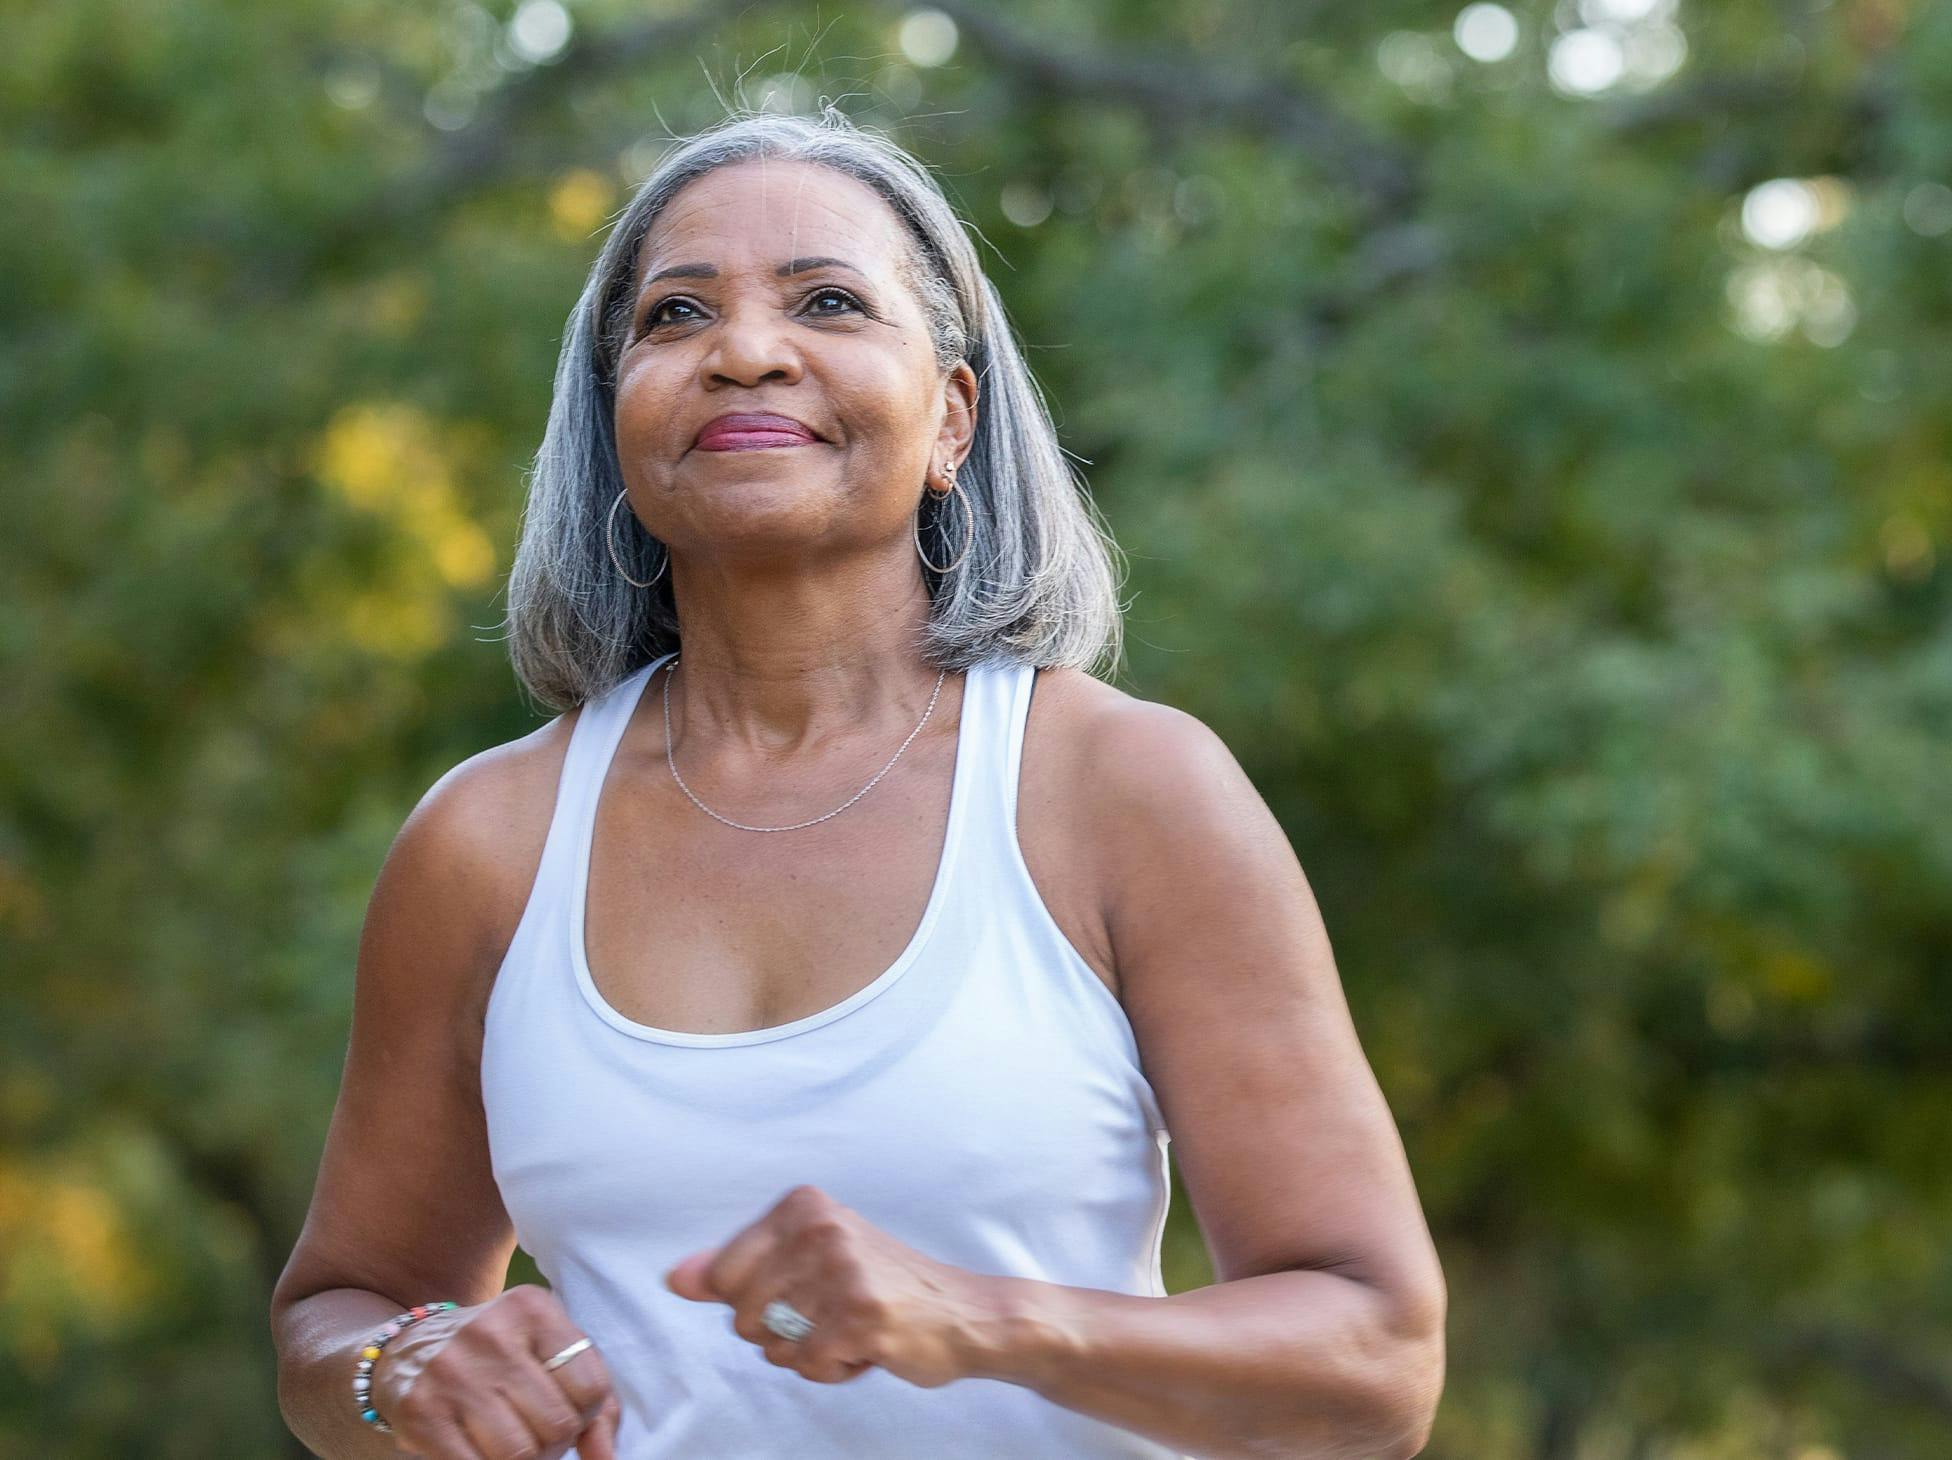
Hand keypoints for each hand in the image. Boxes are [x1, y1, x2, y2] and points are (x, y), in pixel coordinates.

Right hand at [372, 1285, 622, 1458]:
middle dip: (555, 1444)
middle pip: (557, 1425)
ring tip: (513, 1444)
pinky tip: (481, 1450)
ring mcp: (453, 1373)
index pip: (591, 1387)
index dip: (586, 1416)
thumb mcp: (550, 1354)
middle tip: (537, 1435)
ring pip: (518, 1453)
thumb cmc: (500, 1356)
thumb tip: (605, 1458)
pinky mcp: (421, 1411)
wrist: (410, 1349)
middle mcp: (492, 1334)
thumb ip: (595, 1401)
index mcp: (533, 1309)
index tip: (568, 1413)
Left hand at [664, 1184, 1007, 1389]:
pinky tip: (867, 1345)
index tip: (804, 1288)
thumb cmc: (882, 1286)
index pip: (723, 1274)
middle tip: (833, 1311)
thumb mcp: (808, 1260)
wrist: (965, 1313)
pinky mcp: (861, 1316)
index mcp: (802, 1206)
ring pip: (774, 1345)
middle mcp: (821, 1229)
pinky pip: (808, 1365)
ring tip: (851, 1327)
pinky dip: (833, 1369)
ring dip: (809, 1352)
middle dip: (781, 1331)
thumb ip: (737, 1268)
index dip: (756, 1301)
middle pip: (743, 1316)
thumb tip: (676, 1277)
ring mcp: (843, 1271)